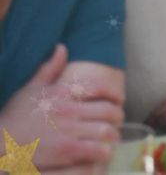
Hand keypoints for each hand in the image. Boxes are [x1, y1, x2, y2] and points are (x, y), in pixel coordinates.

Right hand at [0, 45, 122, 170]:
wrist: (0, 144)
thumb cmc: (16, 117)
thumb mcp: (31, 89)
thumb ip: (49, 68)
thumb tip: (62, 47)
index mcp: (61, 93)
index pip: (99, 87)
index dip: (115, 93)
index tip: (119, 99)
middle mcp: (68, 110)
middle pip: (109, 110)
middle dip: (118, 116)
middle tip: (117, 121)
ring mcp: (69, 131)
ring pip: (107, 130)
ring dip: (114, 135)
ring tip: (112, 137)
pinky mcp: (67, 150)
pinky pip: (98, 149)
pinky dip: (105, 151)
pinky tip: (102, 152)